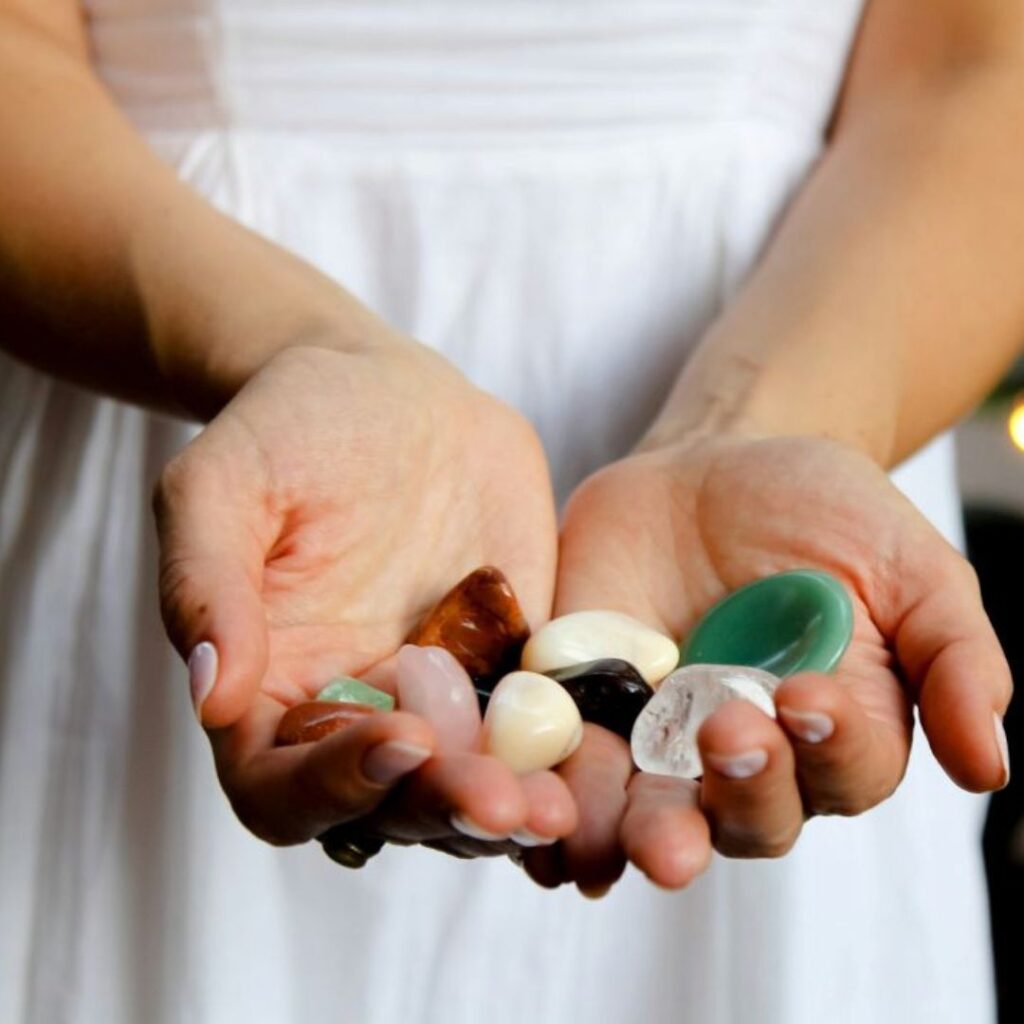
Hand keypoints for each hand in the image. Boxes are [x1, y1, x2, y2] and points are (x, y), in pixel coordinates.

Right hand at [154, 340, 575, 855]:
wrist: (389, 394)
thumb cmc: (287, 430)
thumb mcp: (222, 484)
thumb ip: (206, 584)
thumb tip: (211, 695)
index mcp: (272, 691)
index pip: (282, 786)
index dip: (333, 787)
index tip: (402, 741)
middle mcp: (357, 712)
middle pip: (390, 805)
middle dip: (443, 810)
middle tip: (503, 803)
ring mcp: (443, 697)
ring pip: (471, 785)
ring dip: (510, 806)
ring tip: (557, 805)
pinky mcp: (510, 665)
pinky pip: (540, 725)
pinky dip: (566, 751)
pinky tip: (603, 754)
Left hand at [531, 434, 1011, 890]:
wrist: (715, 461)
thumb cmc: (822, 511)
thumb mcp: (907, 564)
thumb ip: (953, 656)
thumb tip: (989, 767)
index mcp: (831, 733)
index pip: (841, 774)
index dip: (829, 749)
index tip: (808, 695)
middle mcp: (746, 756)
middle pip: (744, 818)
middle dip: (738, 795)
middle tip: (728, 737)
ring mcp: (658, 735)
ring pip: (648, 814)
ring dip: (633, 831)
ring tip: (619, 833)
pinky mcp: (585, 703)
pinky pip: (569, 762)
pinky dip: (557, 790)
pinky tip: (540, 803)